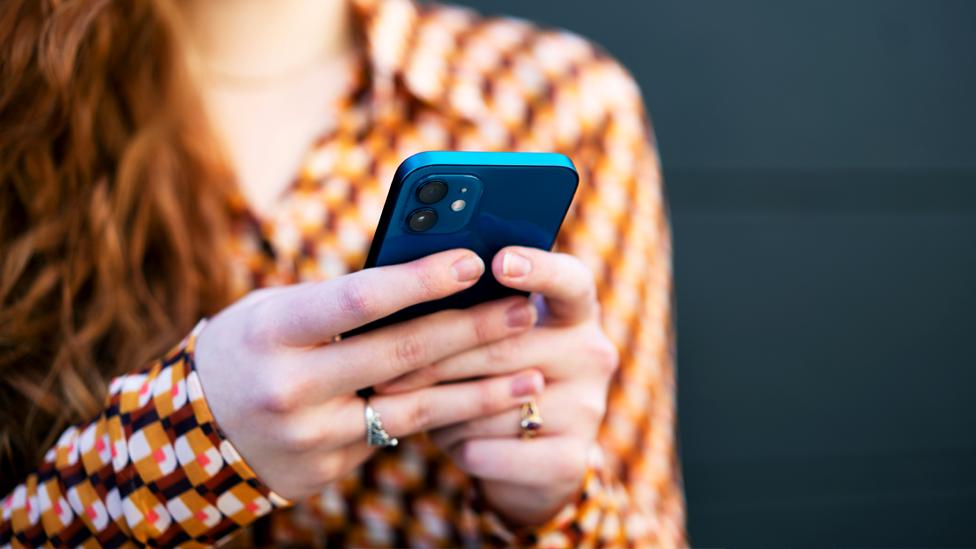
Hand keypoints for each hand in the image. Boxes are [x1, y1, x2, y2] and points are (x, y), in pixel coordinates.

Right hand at [193, 249, 544, 499]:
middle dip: (471, 330)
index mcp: (273, 331)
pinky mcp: (328, 469)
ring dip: (481, 389)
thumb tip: (423, 275)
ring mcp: (311, 436)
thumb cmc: (244, 350)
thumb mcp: (272, 311)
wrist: (188, 440)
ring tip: (534, 372)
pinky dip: (446, 417)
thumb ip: (337, 301)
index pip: (359, 300)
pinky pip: (397, 436)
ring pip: (414, 407)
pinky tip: (488, 403)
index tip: (475, 260)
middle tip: (523, 308)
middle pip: (400, 354)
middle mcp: (290, 387)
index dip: (421, 279)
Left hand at [376, 246, 618, 525]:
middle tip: (383, 365)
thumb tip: (406, 292)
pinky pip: (492, 449)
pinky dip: (459, 447)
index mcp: (576, 311)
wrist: (527, 463)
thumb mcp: (490, 338)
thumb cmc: (490, 377)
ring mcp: (588, 408)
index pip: (569, 280)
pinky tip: (449, 441)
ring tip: (414, 407)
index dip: (537, 269)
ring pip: (491, 404)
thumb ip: (469, 310)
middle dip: (437, 359)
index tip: (498, 261)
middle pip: (506, 346)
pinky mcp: (571, 460)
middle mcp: (592, 354)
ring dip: (443, 409)